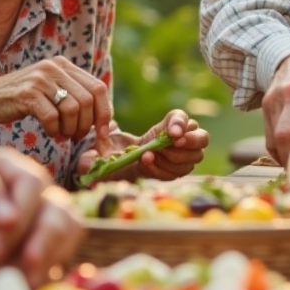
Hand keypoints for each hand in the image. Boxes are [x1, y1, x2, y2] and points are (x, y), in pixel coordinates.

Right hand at [0, 57, 112, 144]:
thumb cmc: (24, 101)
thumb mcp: (52, 91)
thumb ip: (75, 98)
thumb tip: (106, 123)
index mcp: (64, 65)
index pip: (98, 88)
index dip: (104, 113)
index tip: (102, 133)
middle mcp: (54, 67)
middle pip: (88, 100)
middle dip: (87, 125)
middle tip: (77, 137)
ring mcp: (40, 79)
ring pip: (73, 109)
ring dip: (71, 129)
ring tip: (63, 134)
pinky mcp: (27, 93)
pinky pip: (52, 117)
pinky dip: (55, 130)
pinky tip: (50, 132)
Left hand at [76, 109, 209, 181]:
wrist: (123, 168)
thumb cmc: (119, 151)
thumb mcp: (107, 144)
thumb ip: (100, 142)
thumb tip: (87, 158)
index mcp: (169, 123)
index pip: (183, 117)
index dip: (181, 123)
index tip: (170, 132)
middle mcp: (183, 138)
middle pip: (202, 137)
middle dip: (187, 142)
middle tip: (169, 144)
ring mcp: (185, 156)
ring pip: (195, 156)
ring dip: (174, 158)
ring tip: (151, 157)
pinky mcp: (181, 171)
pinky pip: (182, 172)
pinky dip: (166, 170)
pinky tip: (149, 165)